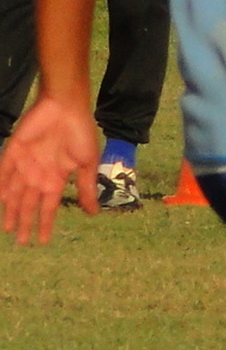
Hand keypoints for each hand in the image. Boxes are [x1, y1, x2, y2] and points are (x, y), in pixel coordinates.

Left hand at [0, 95, 100, 242]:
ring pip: (13, 193)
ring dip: (9, 210)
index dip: (45, 224)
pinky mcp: (13, 152)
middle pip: (28, 204)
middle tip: (19, 242)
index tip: (43, 242)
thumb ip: (86, 188)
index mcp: (57, 179)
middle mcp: (39, 175)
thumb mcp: (87, 164)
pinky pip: (2, 172)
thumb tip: (94, 213)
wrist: (65, 107)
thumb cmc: (81, 133)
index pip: (48, 207)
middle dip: (23, 223)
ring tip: (6, 228)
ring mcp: (24, 164)